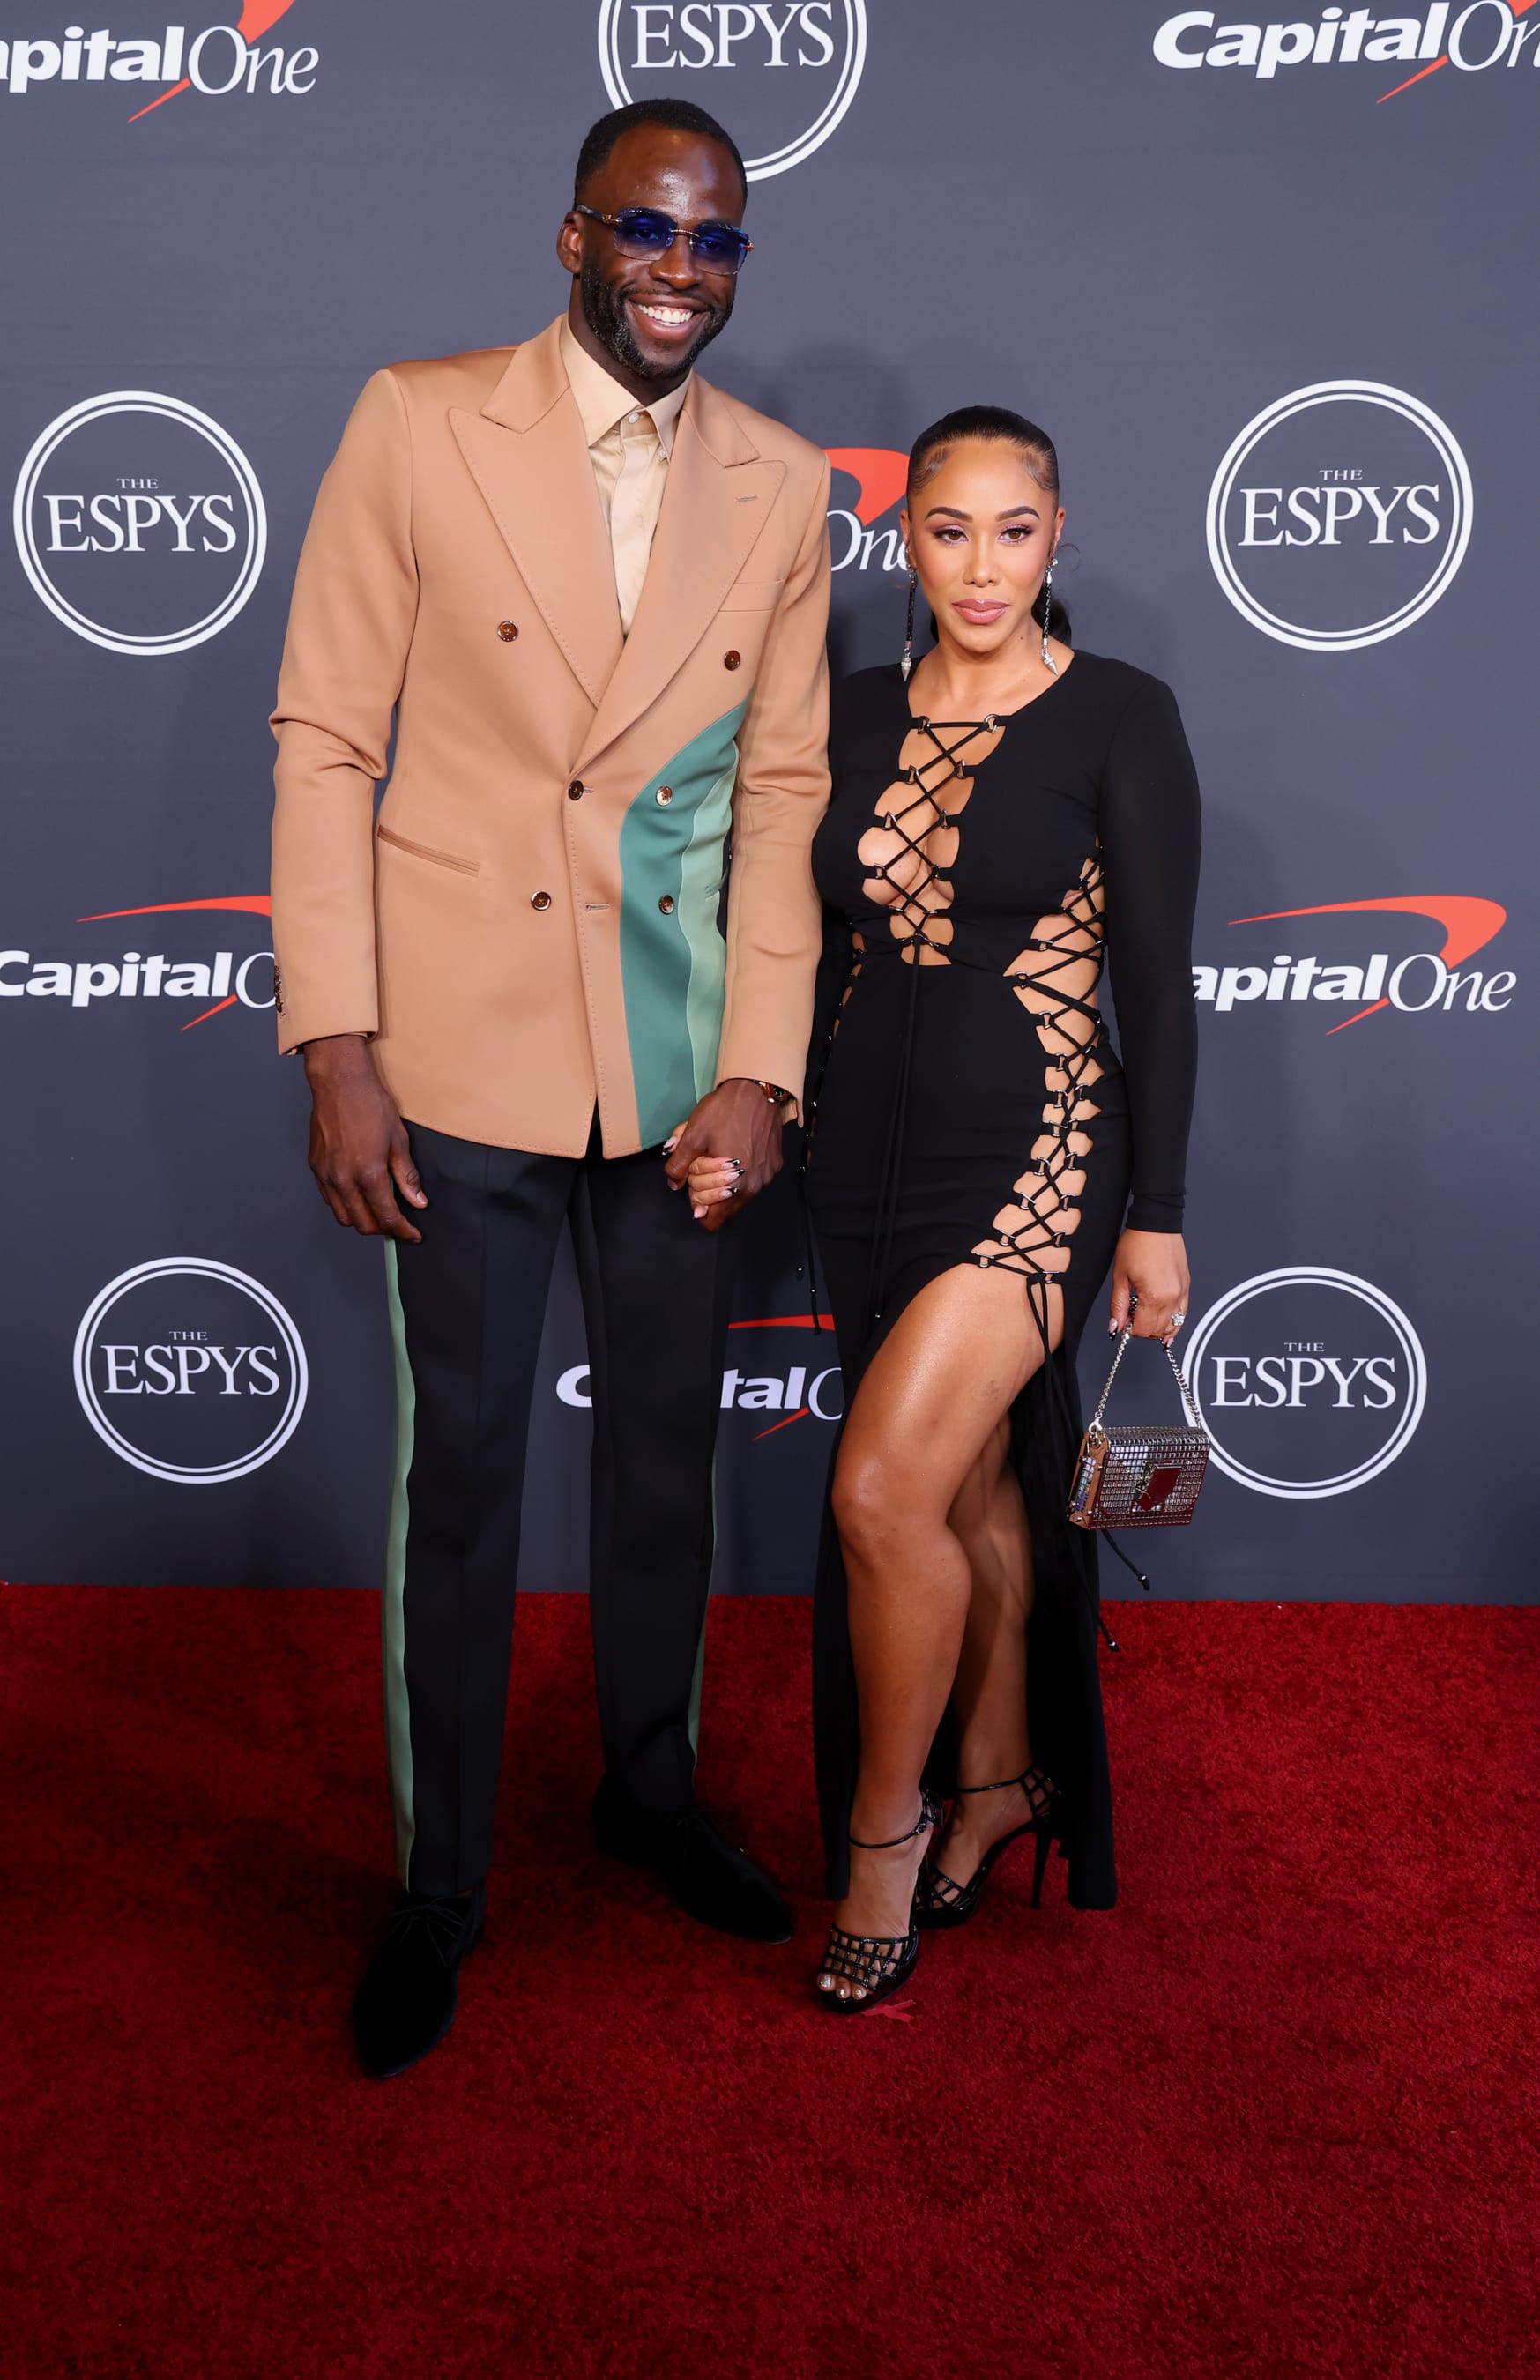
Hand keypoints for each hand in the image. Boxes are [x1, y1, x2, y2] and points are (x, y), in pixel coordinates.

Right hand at [303, 1034, 426, 1242]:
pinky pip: (330, 1199)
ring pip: (343, 1216)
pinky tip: (358, 1195)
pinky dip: (345, 1205)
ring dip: (362, 1220)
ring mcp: (326, 1174)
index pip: (387, 1217)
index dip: (403, 1230)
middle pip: (363, 1224)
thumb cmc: (369, 1104)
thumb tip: (417, 1201)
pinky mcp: (315, 1167)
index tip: (412, 1234)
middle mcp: (344, 1179)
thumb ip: (407, 1175)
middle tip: (397, 1223)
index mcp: (368, 1173)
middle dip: (383, 1229)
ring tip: (378, 1211)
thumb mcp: (398, 1140)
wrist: (339, 1082)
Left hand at [662, 1078, 785, 1232]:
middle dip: (709, 1192)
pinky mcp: (774, 1164)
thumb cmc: (724, 1111)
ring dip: (724, 1182)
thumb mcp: (693, 1135)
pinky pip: (752, 1180)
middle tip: (704, 1163)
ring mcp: (767, 1175)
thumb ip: (679, 1166)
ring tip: (718, 1154)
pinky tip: (735, 1148)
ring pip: (739, 1195)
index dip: (698, 1203)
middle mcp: (754, 1186)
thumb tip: (674, 1184)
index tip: (694, 1182)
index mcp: (734, 1184)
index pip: (712, 1219)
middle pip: (725, 1209)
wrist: (757, 1089)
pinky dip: (740, 1172)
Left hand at [1109, 1229, 1189, 1345]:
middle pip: (1158, 1330)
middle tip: (1131, 1317)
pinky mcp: (1187, 1286)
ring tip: (1145, 1316)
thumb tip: (1116, 1326)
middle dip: (1143, 1329)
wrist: (1156, 1223)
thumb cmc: (1138, 1243)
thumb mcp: (1120, 1276)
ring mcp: (1182, 1292)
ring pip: (1173, 1325)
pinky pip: (1183, 1313)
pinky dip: (1173, 1321)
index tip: (1123, 1322)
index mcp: (1154, 1295)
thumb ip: (1118, 1305)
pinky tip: (1165, 1323)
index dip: (1130, 1330)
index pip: (1143, 1329)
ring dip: (1158, 1327)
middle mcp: (1172, 1296)